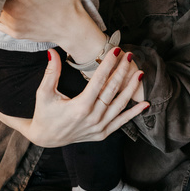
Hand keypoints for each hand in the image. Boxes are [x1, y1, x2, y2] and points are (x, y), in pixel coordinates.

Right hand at [0, 47, 148, 146]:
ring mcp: (99, 127)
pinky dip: (134, 113)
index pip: (98, 81)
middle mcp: (92, 118)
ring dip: (131, 88)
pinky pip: (121, 122)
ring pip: (120, 105)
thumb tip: (52, 52)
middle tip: (130, 55)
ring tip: (140, 73)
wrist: (46, 138)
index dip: (108, 64)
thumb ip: (50, 72)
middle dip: (122, 71)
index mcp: (80, 107)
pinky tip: (145, 103)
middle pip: (112, 90)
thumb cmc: (44, 113)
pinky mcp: (102, 134)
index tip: (116, 51)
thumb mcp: (44, 93)